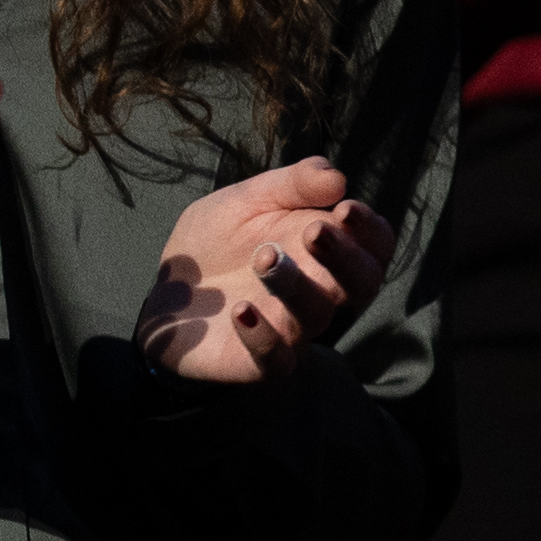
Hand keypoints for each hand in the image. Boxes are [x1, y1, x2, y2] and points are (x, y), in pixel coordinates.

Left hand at [135, 161, 396, 385]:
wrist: (166, 295)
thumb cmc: (217, 245)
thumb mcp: (246, 202)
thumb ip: (291, 185)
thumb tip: (337, 177)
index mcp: (326, 252)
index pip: (374, 246)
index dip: (370, 230)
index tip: (345, 208)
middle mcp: (320, 293)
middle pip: (361, 284)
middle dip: (344, 256)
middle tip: (314, 231)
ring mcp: (291, 330)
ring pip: (316, 316)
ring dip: (294, 285)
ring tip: (263, 257)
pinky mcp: (257, 363)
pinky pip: (277, 361)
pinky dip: (263, 338)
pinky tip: (240, 310)